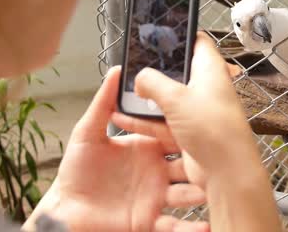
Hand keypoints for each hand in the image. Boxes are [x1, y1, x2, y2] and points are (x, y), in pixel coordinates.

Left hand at [24, 67, 208, 231]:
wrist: (67, 208)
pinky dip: (191, 229)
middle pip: (188, 165)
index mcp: (147, 149)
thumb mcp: (87, 132)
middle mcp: (157, 172)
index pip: (173, 136)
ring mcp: (156, 197)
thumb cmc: (77, 170)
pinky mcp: (150, 221)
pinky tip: (205, 227)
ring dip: (202, 193)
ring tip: (214, 191)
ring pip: (187, 194)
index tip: (204, 122)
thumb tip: (116, 70)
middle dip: (203, 163)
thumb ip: (103, 103)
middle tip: (220, 158)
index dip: (188, 130)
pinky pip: (175, 226)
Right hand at [111, 33, 259, 182]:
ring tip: (122, 93)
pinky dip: (147, 120)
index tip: (159, 32)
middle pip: (177, 71)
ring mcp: (197, 110)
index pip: (197, 41)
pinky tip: (126, 118)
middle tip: (133, 65)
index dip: (180, 34)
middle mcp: (206, 87)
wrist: (226, 172)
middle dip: (154, 70)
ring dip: (147, 98)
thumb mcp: (176, 98)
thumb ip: (153, 83)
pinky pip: (164, 121)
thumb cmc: (215, 130)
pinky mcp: (190, 131)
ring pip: (167, 97)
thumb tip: (140, 78)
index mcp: (210, 69)